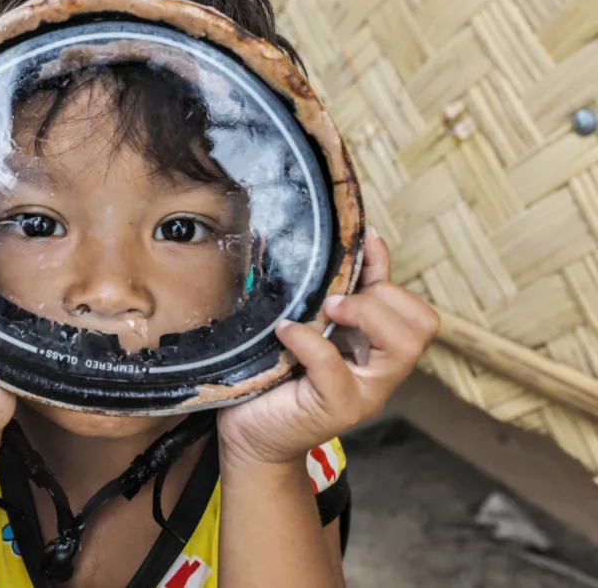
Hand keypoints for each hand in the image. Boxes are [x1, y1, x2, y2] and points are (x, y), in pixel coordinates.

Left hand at [217, 226, 439, 465]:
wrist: (248, 430)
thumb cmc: (275, 376)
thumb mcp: (313, 324)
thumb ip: (343, 290)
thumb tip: (368, 239)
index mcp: (377, 348)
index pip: (417, 311)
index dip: (389, 276)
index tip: (358, 254)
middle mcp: (380, 372)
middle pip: (421, 325)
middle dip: (380, 298)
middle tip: (333, 300)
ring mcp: (364, 394)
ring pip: (402, 347)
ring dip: (364, 315)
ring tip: (324, 310)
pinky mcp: (335, 408)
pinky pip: (334, 365)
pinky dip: (308, 340)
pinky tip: (284, 333)